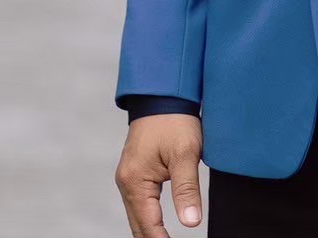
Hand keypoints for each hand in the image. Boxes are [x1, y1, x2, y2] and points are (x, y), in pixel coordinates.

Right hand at [115, 112, 204, 236]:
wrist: (164, 94)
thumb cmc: (174, 120)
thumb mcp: (185, 153)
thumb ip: (187, 189)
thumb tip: (191, 223)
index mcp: (135, 181)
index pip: (148, 225)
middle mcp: (126, 182)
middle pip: (138, 225)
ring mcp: (128, 177)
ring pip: (137, 216)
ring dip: (149, 232)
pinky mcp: (134, 172)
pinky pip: (138, 203)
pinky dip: (147, 218)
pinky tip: (157, 228)